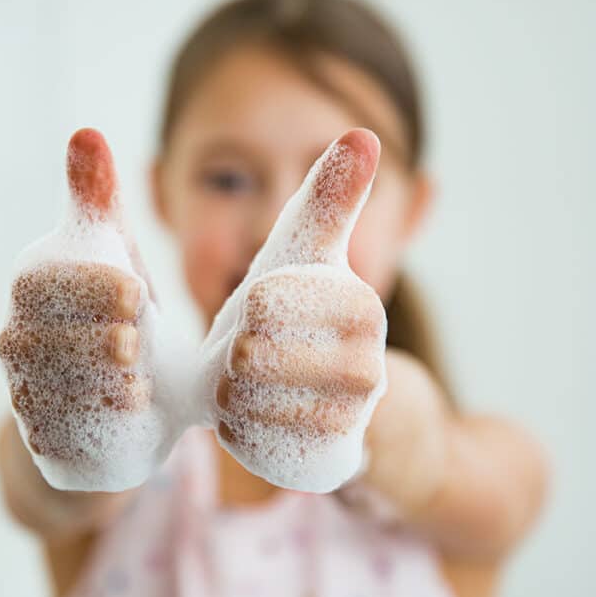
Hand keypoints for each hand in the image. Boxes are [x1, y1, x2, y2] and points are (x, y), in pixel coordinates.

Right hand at [0, 129, 174, 491]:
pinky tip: (132, 410)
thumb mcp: (116, 256)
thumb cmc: (119, 314)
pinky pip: (58, 434)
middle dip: (94, 338)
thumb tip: (85, 133)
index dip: (85, 287)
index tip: (136, 293)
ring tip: (139, 378)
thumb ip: (98, 203)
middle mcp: (16, 339)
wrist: (126, 400)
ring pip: (47, 389)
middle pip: (38, 339)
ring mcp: (26, 393)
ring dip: (98, 381)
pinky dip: (96, 422)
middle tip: (138, 340)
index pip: (38, 282)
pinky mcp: (45, 440)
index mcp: (33, 289)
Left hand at [200, 129, 387, 492]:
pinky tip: (248, 416)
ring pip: (246, 404)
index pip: (264, 302)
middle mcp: (366, 367)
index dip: (243, 310)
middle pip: (252, 357)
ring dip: (228, 392)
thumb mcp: (311, 254)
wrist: (330, 399)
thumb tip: (364, 133)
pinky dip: (236, 429)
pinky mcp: (326, 463)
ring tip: (241, 384)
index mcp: (359, 307)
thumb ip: (330, 197)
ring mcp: (348, 422)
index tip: (254, 314)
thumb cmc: (307, 314)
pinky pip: (251, 446)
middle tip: (241, 355)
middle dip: (230, 355)